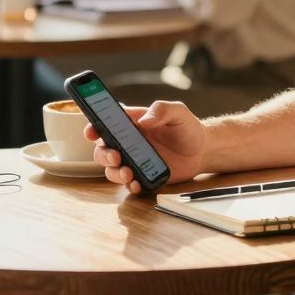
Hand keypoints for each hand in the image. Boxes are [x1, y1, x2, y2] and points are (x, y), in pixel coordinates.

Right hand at [85, 100, 204, 193]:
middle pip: (102, 149)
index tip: (91, 132)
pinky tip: (137, 184)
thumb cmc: (187, 127)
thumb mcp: (178, 111)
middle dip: (103, 154)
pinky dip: (129, 185)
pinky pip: (128, 183)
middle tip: (115, 156)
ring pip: (111, 169)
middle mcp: (128, 142)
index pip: (105, 122)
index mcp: (132, 123)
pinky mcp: (143, 175)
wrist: (203, 151)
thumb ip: (161, 110)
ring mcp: (134, 160)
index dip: (93, 126)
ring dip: (114, 172)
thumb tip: (145, 121)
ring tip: (129, 173)